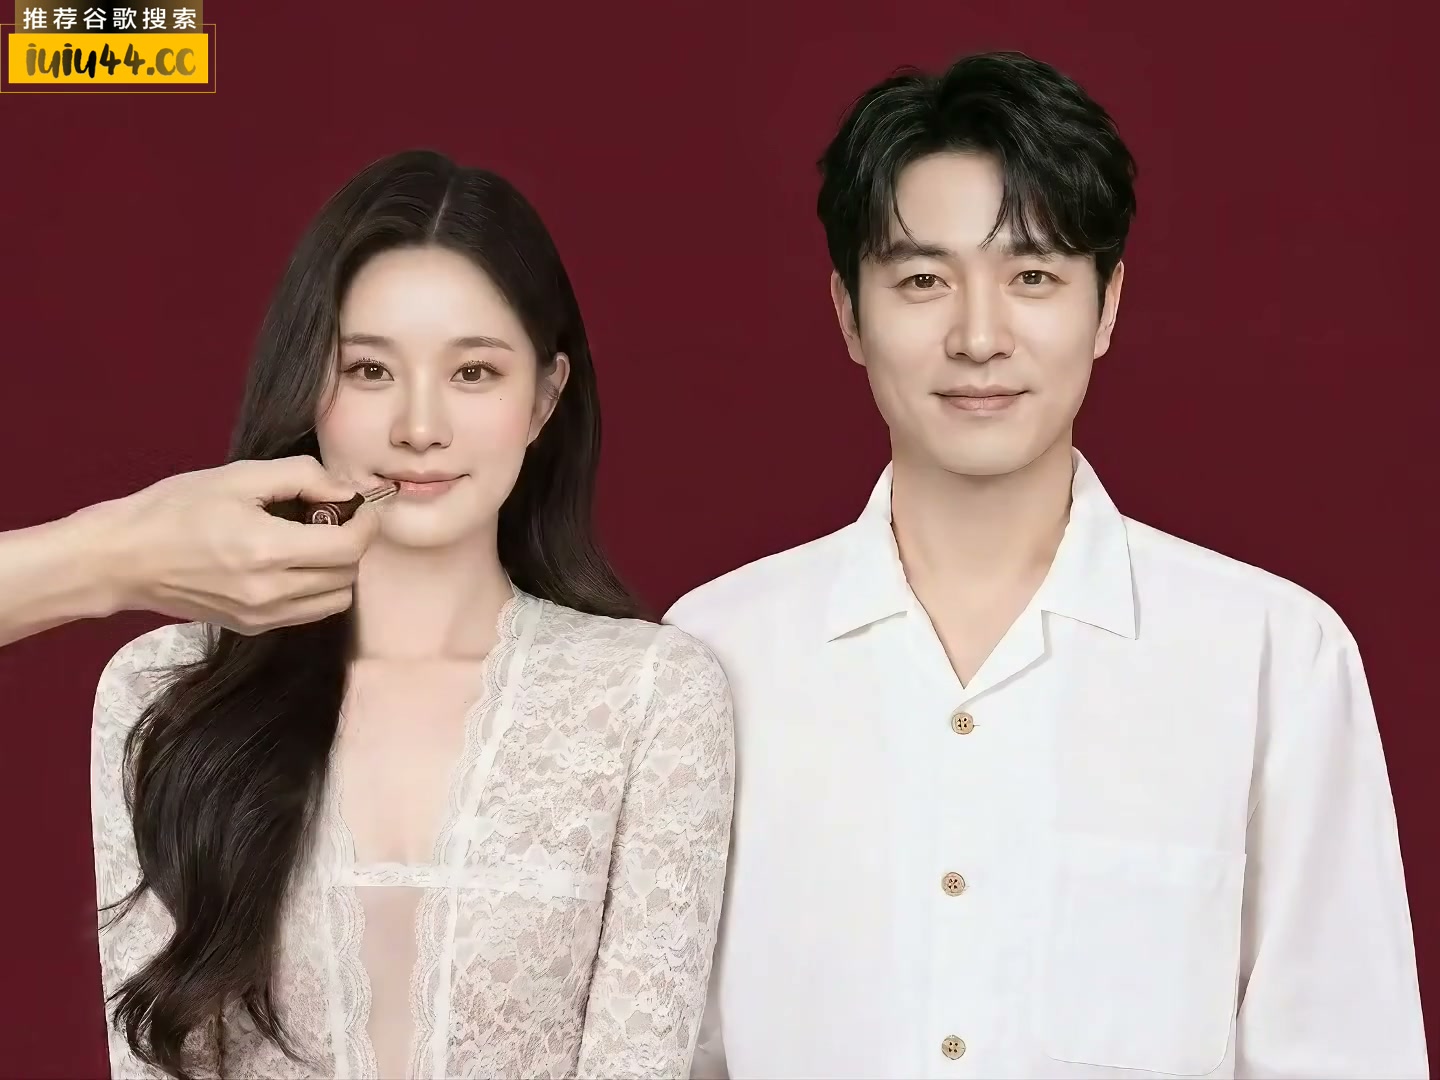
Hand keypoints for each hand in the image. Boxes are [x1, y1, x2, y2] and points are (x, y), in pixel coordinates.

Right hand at [92, 456, 382, 634]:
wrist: (122, 559)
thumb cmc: (174, 510)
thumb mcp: (239, 476)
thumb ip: (302, 476)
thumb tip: (345, 489)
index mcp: (268, 550)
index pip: (350, 547)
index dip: (366, 523)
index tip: (359, 505)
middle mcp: (270, 591)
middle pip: (348, 574)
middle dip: (352, 542)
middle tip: (331, 517)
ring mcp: (262, 615)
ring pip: (335, 599)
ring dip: (338, 569)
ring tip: (311, 541)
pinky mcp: (253, 627)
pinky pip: (309, 612)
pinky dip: (316, 588)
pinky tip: (292, 563)